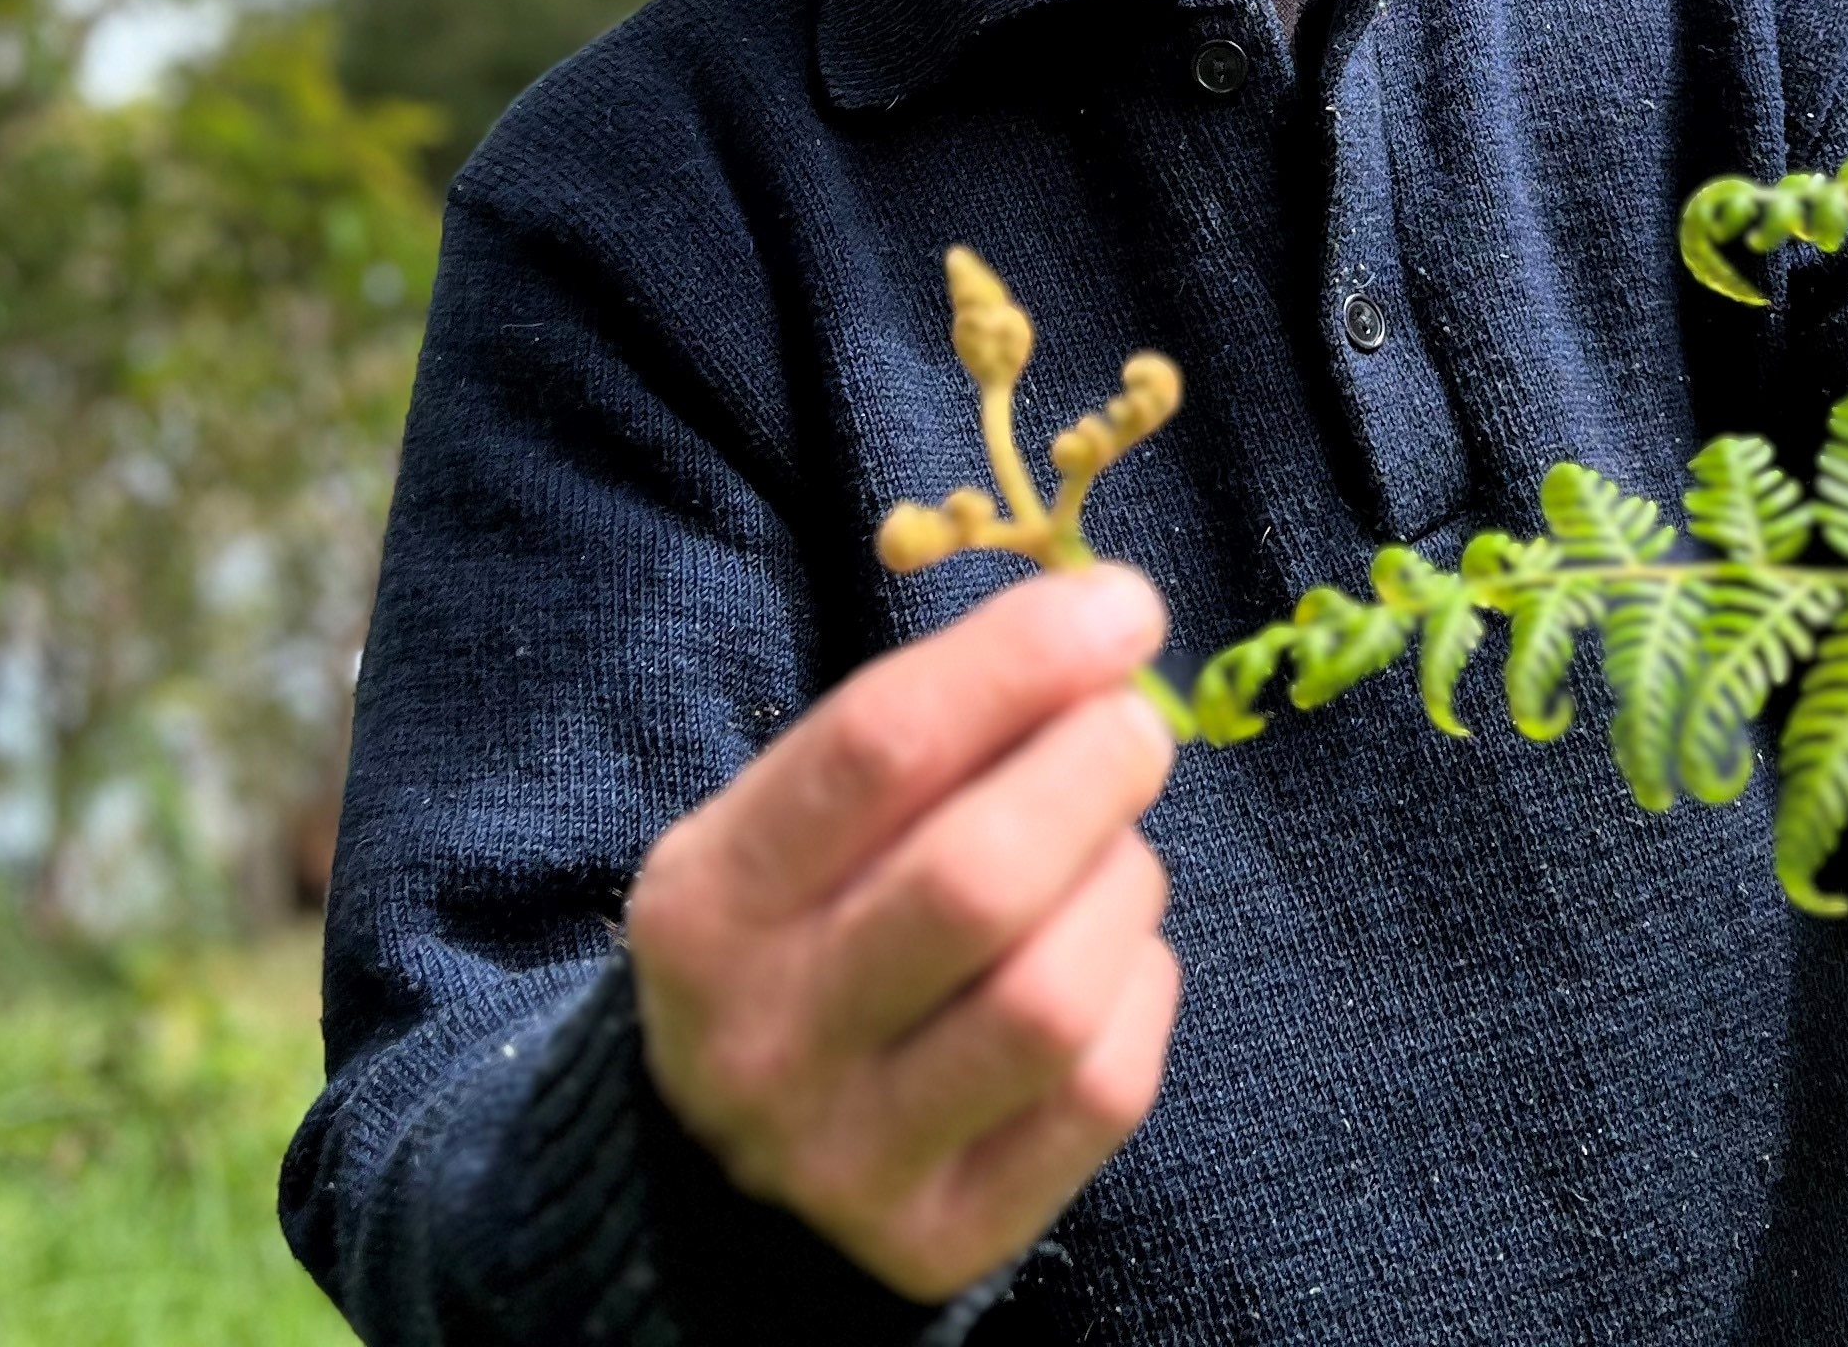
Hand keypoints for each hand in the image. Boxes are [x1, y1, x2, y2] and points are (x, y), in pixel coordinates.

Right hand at [626, 563, 1182, 1300]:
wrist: (723, 1161)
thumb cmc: (803, 928)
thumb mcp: (794, 820)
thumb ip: (927, 728)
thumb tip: (1104, 627)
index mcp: (707, 906)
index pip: (876, 750)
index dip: (1019, 660)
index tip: (1120, 607)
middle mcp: (762, 1043)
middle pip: (977, 882)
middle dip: (1092, 773)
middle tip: (1135, 727)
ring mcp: (849, 1159)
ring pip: (1052, 999)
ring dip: (1123, 888)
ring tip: (1115, 852)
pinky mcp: (944, 1239)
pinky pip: (1102, 1093)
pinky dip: (1140, 990)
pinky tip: (1112, 959)